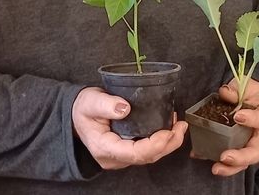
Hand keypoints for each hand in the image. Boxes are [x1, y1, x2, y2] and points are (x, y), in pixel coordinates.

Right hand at [72, 87, 186, 169]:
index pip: (134, 153)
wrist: (77, 115)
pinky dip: (161, 142)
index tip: (168, 131)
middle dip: (168, 144)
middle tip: (182, 127)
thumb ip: (106, 104)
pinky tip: (169, 129)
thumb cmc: (83, 108)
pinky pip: (147, 151)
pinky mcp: (127, 151)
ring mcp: (121, 157)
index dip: (155, 144)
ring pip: (149, 156)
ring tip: (179, 127)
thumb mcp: (90, 101)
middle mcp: (114, 158)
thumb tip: (125, 108)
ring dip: (167, 143)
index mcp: (104, 148)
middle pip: (146, 157)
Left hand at [208, 79, 258, 176]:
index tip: (238, 116)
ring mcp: (249, 144)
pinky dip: (215, 161)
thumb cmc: (251, 93)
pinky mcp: (236, 149)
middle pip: (255, 152)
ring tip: (216, 168)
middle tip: (225, 156)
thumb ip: (236, 89)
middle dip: (240, 157)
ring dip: (230, 167)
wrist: (250, 99)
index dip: (252, 119)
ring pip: (244, 162)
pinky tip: (200, 156)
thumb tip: (225, 93)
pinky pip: (229, 160)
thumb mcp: (246, 86)